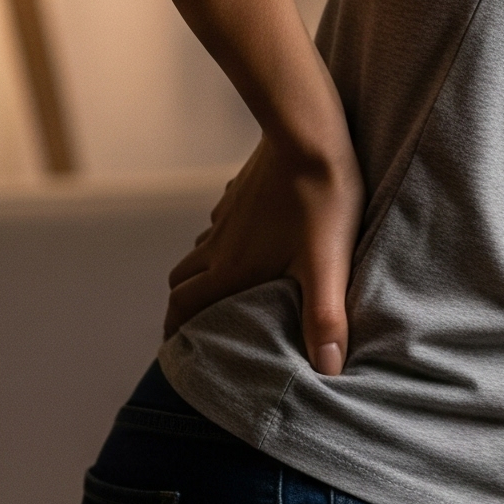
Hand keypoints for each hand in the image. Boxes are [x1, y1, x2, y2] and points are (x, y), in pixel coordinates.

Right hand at [164, 132, 364, 374]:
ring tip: (226, 291)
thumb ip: (324, 318)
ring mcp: (226, 215)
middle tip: (200, 326)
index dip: (174, 333)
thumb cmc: (321, 200)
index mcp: (230, 268)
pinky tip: (252, 243)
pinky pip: (220, 225)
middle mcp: (218, 244)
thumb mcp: (326, 265)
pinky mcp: (240, 192)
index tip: (177, 352)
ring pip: (199, 252)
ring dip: (202, 274)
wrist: (309, 133)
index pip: (182, 308)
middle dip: (183, 307)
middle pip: (182, 282)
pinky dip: (223, 243)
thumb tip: (329, 370)